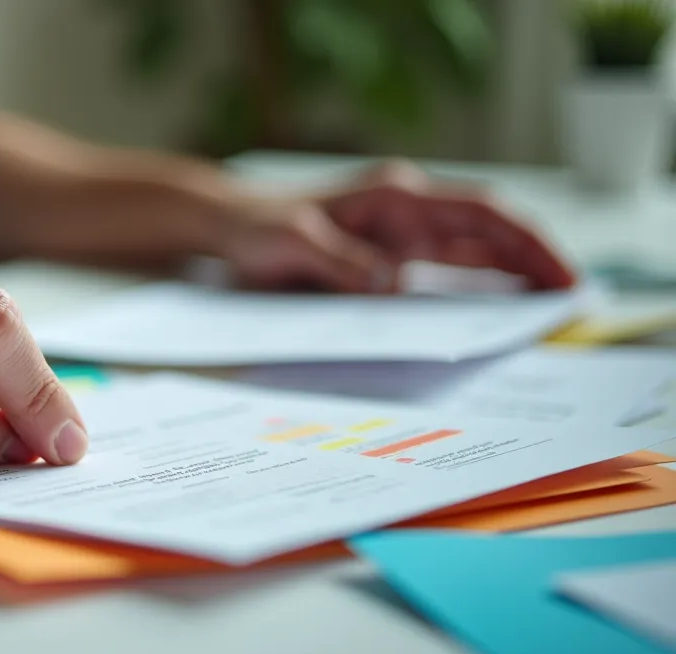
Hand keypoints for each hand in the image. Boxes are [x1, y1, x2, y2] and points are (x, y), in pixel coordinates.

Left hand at [216, 161, 576, 292]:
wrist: (228, 225)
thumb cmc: (258, 227)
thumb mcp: (293, 244)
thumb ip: (343, 263)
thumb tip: (395, 286)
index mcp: (394, 198)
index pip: (479, 213)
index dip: (524, 241)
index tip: (558, 271)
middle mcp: (405, 211)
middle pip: (488, 231)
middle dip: (532, 259)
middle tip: (570, 297)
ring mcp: (398, 234)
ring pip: (470, 251)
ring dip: (509, 274)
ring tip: (547, 308)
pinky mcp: (385, 256)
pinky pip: (439, 270)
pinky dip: (470, 286)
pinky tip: (492, 311)